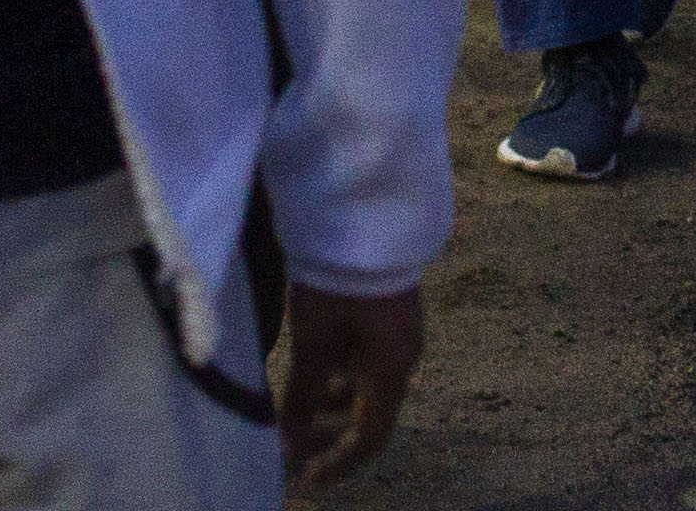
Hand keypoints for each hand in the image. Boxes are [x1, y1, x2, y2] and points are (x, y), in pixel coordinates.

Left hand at [279, 282, 423, 482]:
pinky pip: (367, 359)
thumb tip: (290, 444)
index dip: (338, 463)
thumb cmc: (339, 283)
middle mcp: (404, 356)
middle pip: (371, 412)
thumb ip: (304, 397)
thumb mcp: (315, 342)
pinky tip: (314, 365)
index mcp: (392, 369)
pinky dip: (339, 376)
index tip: (305, 479)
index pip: (371, 436)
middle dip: (330, 433)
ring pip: (367, 385)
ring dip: (332, 403)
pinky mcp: (391, 314)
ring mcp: (400, 333)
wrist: (365, 216)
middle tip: (292, 440)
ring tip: (296, 400)